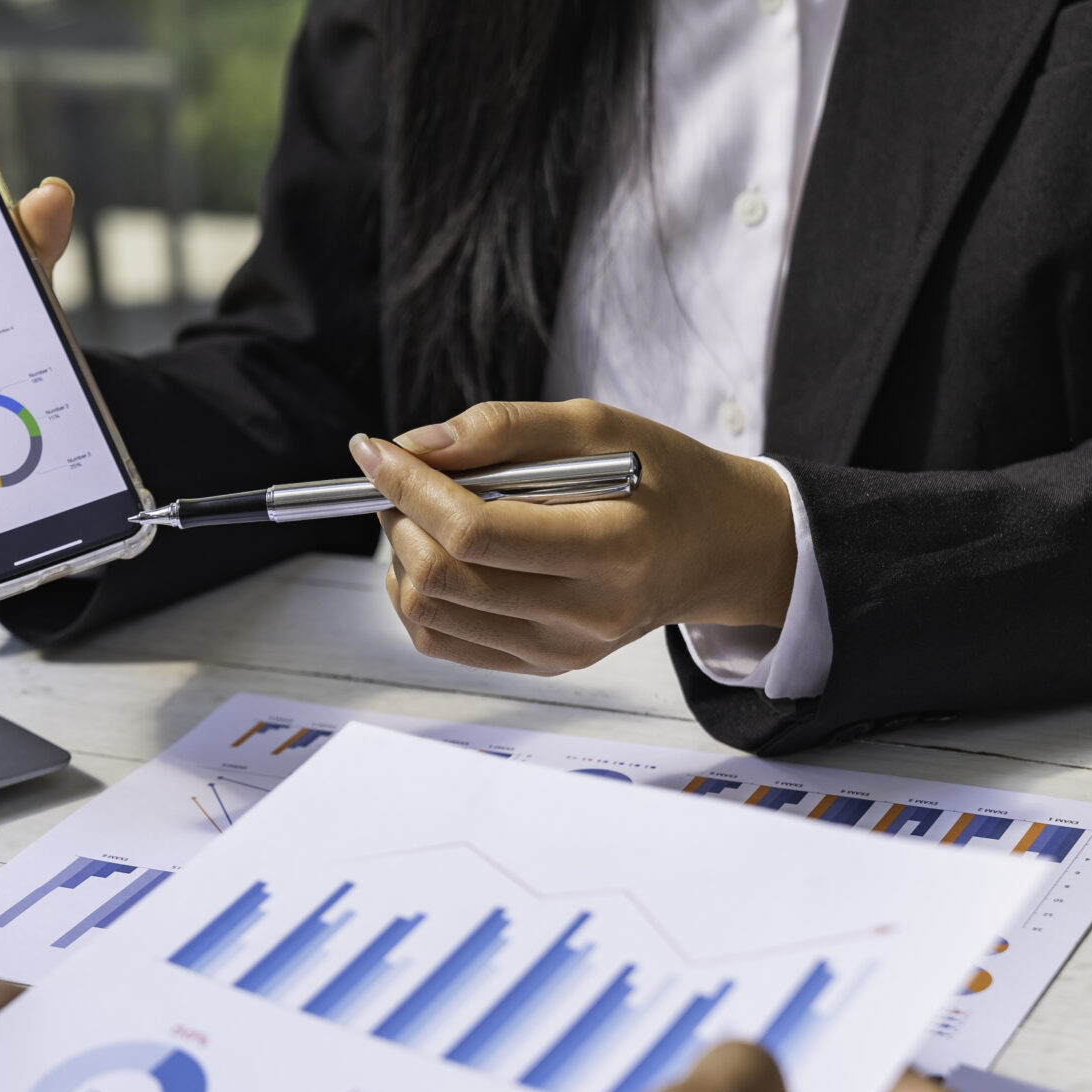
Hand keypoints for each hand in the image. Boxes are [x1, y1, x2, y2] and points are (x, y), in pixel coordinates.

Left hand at [350, 400, 796, 674]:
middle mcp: (587, 614)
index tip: (375, 450)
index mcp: (612, 549)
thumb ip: (506, 428)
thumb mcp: (599, 426)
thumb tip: (417, 445)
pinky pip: (444, 642)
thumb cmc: (663, 479)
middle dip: (397, 518)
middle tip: (397, 478)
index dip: (412, 488)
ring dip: (400, 556)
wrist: (715, 549)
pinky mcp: (543, 665)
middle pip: (445, 577)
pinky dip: (417, 595)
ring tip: (419, 513)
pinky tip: (434, 554)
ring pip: (431, 614)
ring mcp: (562, 649)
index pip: (477, 531)